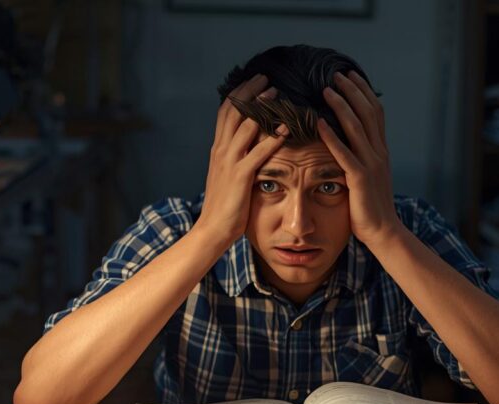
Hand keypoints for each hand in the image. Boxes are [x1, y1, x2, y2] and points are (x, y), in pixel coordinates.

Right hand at [196, 74, 289, 245]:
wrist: (212, 229)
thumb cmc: (224, 205)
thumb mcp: (226, 175)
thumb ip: (235, 158)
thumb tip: (248, 145)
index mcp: (218, 149)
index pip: (226, 112)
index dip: (240, 94)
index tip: (254, 81)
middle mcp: (221, 150)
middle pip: (234, 111)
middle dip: (250, 91)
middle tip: (267, 78)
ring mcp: (230, 162)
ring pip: (245, 126)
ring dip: (262, 108)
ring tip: (277, 94)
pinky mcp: (241, 177)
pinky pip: (259, 153)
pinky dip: (273, 138)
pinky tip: (287, 129)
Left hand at [318, 71, 400, 248]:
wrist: (384, 232)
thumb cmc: (371, 207)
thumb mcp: (369, 177)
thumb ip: (362, 158)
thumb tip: (349, 142)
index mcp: (381, 151)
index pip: (374, 112)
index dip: (363, 91)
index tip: (350, 75)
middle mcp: (379, 153)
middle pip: (367, 113)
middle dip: (352, 91)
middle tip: (336, 74)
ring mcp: (371, 164)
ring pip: (357, 127)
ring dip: (341, 106)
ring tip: (326, 90)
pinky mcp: (359, 179)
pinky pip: (344, 152)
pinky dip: (332, 136)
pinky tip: (319, 123)